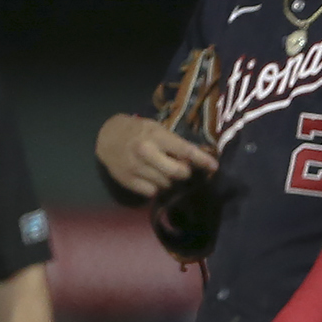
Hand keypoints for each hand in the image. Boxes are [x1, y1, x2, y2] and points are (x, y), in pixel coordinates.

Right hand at [98, 113, 216, 198]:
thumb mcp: (156, 129)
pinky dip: (155, 188)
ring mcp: (136, 168)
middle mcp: (146, 152)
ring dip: (169, 180)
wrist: (107, 137)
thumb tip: (200, 157)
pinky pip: (151, 192)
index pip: (185, 150)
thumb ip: (175, 143)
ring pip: (166, 185)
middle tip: (181, 169)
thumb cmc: (138, 131)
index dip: (202, 160)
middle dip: (184, 172)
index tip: (214, 167)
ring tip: (162, 171)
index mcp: (156, 136)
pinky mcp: (128, 181)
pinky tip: (150, 177)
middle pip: (178, 172)